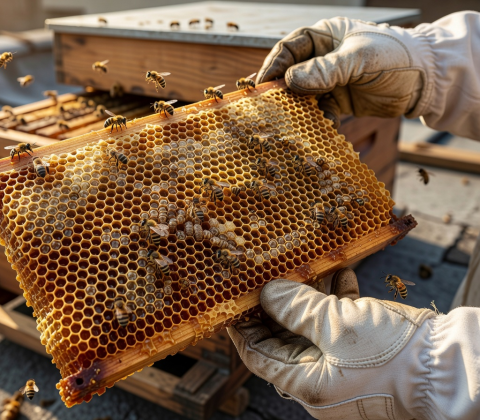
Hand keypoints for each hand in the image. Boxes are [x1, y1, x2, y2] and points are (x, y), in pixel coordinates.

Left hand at [228, 269, 437, 418]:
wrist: (453, 367)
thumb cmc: (393, 356)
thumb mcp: (336, 326)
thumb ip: (296, 308)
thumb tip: (268, 293)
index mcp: (306, 384)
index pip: (257, 354)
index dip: (242, 325)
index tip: (233, 298)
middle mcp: (321, 379)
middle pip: (283, 338)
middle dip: (276, 305)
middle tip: (266, 275)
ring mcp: (344, 366)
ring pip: (312, 326)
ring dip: (308, 297)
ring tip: (302, 268)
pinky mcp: (365, 352)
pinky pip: (340, 324)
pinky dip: (337, 300)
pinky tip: (340, 274)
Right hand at [256, 17, 427, 127]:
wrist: (426, 80)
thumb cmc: (395, 57)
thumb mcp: (359, 59)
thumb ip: (325, 70)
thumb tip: (290, 81)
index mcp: (325, 37)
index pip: (290, 48)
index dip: (274, 64)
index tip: (261, 84)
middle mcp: (323, 58)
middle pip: (291, 73)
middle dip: (279, 90)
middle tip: (265, 107)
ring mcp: (329, 80)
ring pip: (302, 95)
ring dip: (294, 109)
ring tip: (282, 123)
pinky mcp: (338, 101)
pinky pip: (318, 112)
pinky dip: (314, 121)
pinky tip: (309, 131)